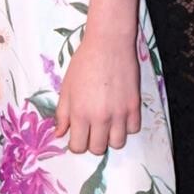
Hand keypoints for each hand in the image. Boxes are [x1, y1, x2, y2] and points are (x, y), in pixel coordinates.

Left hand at [55, 32, 141, 157]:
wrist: (109, 44)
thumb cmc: (84, 63)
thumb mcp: (67, 88)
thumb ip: (63, 114)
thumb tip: (59, 134)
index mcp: (80, 113)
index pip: (78, 147)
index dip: (77, 144)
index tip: (78, 135)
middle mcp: (100, 117)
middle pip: (98, 149)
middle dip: (93, 142)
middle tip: (92, 129)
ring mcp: (120, 113)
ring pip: (118, 143)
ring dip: (111, 137)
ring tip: (108, 124)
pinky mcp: (134, 106)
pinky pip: (133, 129)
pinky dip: (127, 126)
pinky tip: (120, 115)